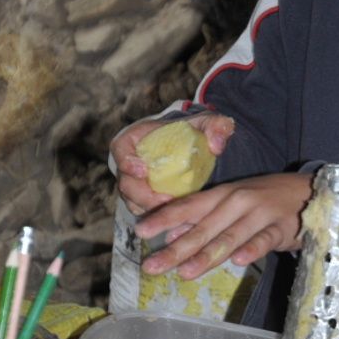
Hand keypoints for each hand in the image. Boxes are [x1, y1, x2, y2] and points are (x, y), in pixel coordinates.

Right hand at [110, 112, 234, 215]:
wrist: (195, 147)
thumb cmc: (195, 131)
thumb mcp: (208, 123)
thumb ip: (216, 127)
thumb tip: (217, 145)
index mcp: (137, 138)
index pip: (121, 148)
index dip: (127, 161)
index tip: (143, 171)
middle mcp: (131, 161)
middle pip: (126, 181)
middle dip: (142, 194)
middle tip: (165, 200)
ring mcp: (136, 182)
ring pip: (132, 200)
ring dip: (149, 208)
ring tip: (172, 210)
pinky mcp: (144, 197)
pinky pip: (143, 210)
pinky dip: (155, 215)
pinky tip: (174, 216)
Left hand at [135, 172, 312, 278]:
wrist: (310, 192)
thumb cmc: (265, 200)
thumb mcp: (233, 203)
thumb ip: (205, 220)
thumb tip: (171, 236)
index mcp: (223, 195)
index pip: (189, 206)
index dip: (164, 218)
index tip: (140, 231)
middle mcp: (238, 202)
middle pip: (203, 227)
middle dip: (177, 249)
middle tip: (152, 267)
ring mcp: (260, 214)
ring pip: (230, 236)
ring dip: (207, 254)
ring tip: (185, 272)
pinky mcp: (281, 228)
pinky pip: (264, 240)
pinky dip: (252, 249)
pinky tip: (238, 261)